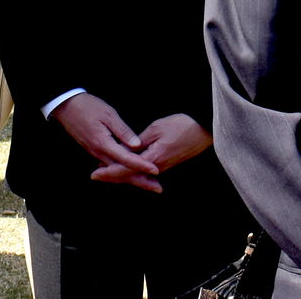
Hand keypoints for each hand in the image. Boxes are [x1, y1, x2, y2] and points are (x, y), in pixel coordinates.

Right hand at [51, 94, 158, 186]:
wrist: (66, 107)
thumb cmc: (88, 107)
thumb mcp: (109, 115)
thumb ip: (123, 131)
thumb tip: (137, 145)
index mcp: (104, 144)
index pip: (126, 159)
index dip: (142, 165)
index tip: (156, 171)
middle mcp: (99, 152)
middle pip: (122, 171)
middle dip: (140, 180)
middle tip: (157, 188)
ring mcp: (96, 153)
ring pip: (117, 171)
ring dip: (133, 178)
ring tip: (150, 183)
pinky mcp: (95, 150)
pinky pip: (111, 166)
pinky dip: (123, 172)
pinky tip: (132, 173)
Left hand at [90, 114, 212, 191]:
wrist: (205, 129)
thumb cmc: (183, 125)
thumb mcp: (158, 127)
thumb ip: (140, 140)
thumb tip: (126, 150)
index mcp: (153, 158)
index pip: (126, 169)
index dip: (109, 172)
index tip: (95, 174)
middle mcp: (157, 167)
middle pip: (130, 176)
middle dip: (112, 176)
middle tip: (96, 176)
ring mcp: (163, 166)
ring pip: (138, 175)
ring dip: (122, 174)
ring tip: (107, 171)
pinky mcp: (167, 163)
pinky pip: (146, 172)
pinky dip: (134, 172)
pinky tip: (128, 170)